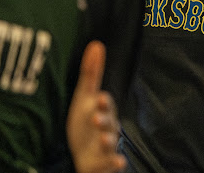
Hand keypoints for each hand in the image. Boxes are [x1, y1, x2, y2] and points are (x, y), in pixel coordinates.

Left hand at [67, 40, 125, 172]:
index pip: (105, 105)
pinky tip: (118, 162)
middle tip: (96, 118)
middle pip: (109, 124)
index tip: (100, 98)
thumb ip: (91, 74)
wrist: (85, 154)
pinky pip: (112, 165)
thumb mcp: (85, 98)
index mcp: (104, 112)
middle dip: (105, 121)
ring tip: (104, 140)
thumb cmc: (87, 122)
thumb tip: (97, 44)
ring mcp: (107, 148)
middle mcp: (108, 129)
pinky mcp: (104, 165)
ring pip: (110, 144)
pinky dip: (115, 164)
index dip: (104, 103)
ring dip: (109, 142)